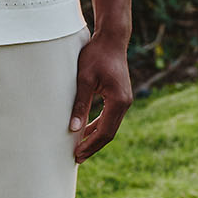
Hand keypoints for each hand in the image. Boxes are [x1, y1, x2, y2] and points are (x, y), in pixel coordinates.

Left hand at [69, 32, 132, 162]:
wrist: (111, 39)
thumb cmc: (96, 55)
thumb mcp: (84, 79)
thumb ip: (80, 104)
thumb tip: (73, 128)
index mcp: (118, 101)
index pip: (105, 131)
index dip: (90, 145)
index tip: (77, 154)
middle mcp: (125, 103)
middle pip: (109, 133)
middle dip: (93, 146)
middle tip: (76, 157)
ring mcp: (124, 100)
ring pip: (110, 126)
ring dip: (95, 137)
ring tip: (79, 148)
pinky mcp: (120, 96)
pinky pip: (110, 117)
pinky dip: (98, 126)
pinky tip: (86, 130)